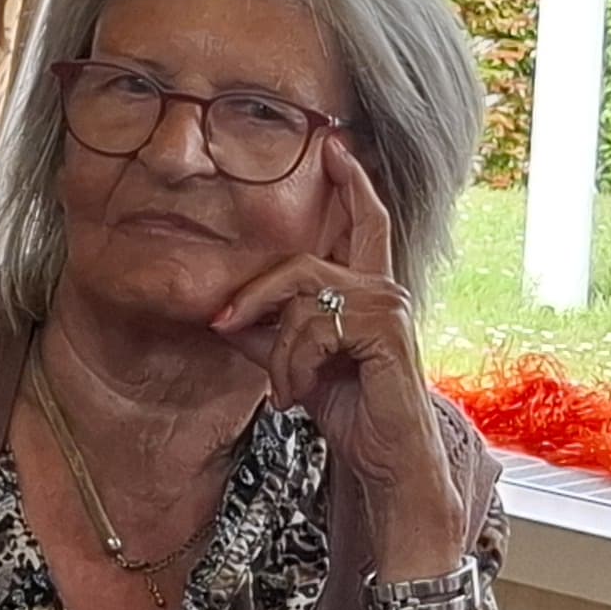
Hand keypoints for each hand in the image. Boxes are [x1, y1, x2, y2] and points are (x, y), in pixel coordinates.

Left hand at [212, 143, 456, 529]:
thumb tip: (224, 316)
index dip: (353, 183)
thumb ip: (269, 335)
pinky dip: (292, 367)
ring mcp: (387, 306)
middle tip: (221, 324)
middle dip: (254, 294)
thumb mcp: (298, 368)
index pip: (366, 224)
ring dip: (277, 353)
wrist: (388, 463)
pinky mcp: (383, 328)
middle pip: (302, 262)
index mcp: (371, 292)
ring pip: (299, 299)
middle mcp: (384, 290)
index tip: (335, 147)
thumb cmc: (354, 416)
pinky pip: (312, 328)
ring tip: (283, 392)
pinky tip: (299, 396)